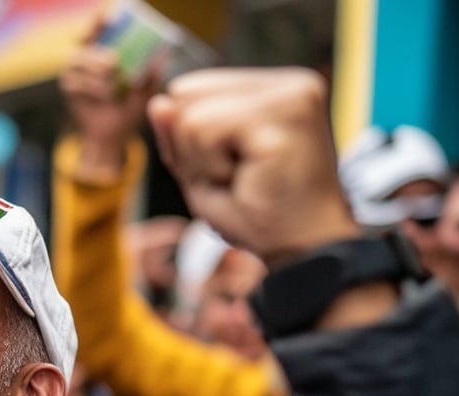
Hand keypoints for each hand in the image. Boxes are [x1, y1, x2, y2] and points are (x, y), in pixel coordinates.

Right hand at [59, 19, 159, 174]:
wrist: (112, 135)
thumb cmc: (129, 108)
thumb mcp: (147, 90)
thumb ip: (153, 73)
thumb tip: (162, 53)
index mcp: (106, 46)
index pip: (101, 23)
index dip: (103, 16)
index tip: (114, 16)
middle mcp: (87, 53)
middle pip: (85, 36)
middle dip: (98, 47)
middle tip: (114, 62)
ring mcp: (74, 68)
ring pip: (80, 59)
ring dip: (97, 71)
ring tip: (114, 86)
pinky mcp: (68, 85)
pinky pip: (77, 81)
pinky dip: (93, 88)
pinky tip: (106, 97)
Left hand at [148, 69, 360, 265]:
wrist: (299, 251)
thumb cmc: (255, 214)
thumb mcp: (201, 169)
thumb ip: (177, 133)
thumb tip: (158, 102)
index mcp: (271, 88)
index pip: (189, 88)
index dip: (189, 139)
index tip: (232, 168)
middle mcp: (286, 82)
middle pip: (185, 94)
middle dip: (194, 147)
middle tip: (238, 177)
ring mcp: (291, 92)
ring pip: (190, 114)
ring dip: (203, 161)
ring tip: (244, 179)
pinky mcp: (286, 112)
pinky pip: (203, 128)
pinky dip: (211, 166)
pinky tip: (248, 179)